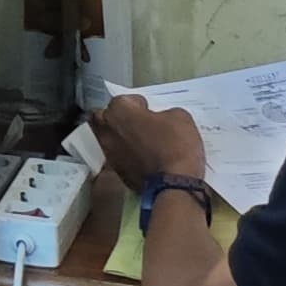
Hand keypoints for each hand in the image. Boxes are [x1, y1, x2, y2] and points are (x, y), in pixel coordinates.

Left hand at [90, 93, 206, 189]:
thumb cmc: (175, 145)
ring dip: (121, 137)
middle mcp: (107, 130)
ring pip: (109, 139)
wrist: (173, 185)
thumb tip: (160, 120)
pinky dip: (127, 156)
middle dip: (119, 118)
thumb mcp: (180, 117)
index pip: (123, 100)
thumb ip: (164, 113)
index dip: (138, 104)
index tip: (149, 110)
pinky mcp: (116, 172)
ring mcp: (109, 153)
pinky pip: (118, 157)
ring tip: (140, 141)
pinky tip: (142, 159)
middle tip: (138, 123)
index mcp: (118, 111)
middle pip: (105, 117)